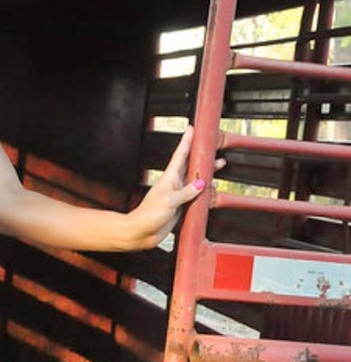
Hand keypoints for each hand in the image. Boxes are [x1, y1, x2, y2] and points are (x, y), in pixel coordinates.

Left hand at [129, 126, 223, 247]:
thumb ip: (186, 192)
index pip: (180, 156)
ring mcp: (179, 196)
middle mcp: (175, 185)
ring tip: (220, 165)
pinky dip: (206, 194)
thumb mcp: (168, 201)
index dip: (186, 142)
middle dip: (203, 156)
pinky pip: (197, 198)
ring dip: (208, 173)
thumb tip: (203, 183)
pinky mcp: (182, 208)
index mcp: (169, 179)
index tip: (192, 128)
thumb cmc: (148, 215)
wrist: (140, 233)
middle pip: (192, 166)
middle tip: (215, 147)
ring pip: (197, 181)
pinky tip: (214, 191)